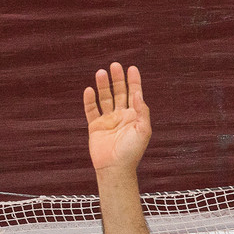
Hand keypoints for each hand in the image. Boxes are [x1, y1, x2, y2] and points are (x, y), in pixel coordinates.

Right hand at [85, 63, 151, 178]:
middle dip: (117, 79)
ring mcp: (108, 120)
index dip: (133, 81)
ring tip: (101, 72)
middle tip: (115, 65)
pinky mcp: (95, 126)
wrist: (115, 168)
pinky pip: (91, 110)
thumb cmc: (132, 152)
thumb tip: (137, 94)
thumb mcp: (143, 130)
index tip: (132, 68)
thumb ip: (142, 111)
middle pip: (119, 93)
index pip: (134, 94)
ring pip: (105, 98)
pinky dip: (89, 100)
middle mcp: (121, 116)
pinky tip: (90, 90)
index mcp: (134, 116)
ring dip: (103, 86)